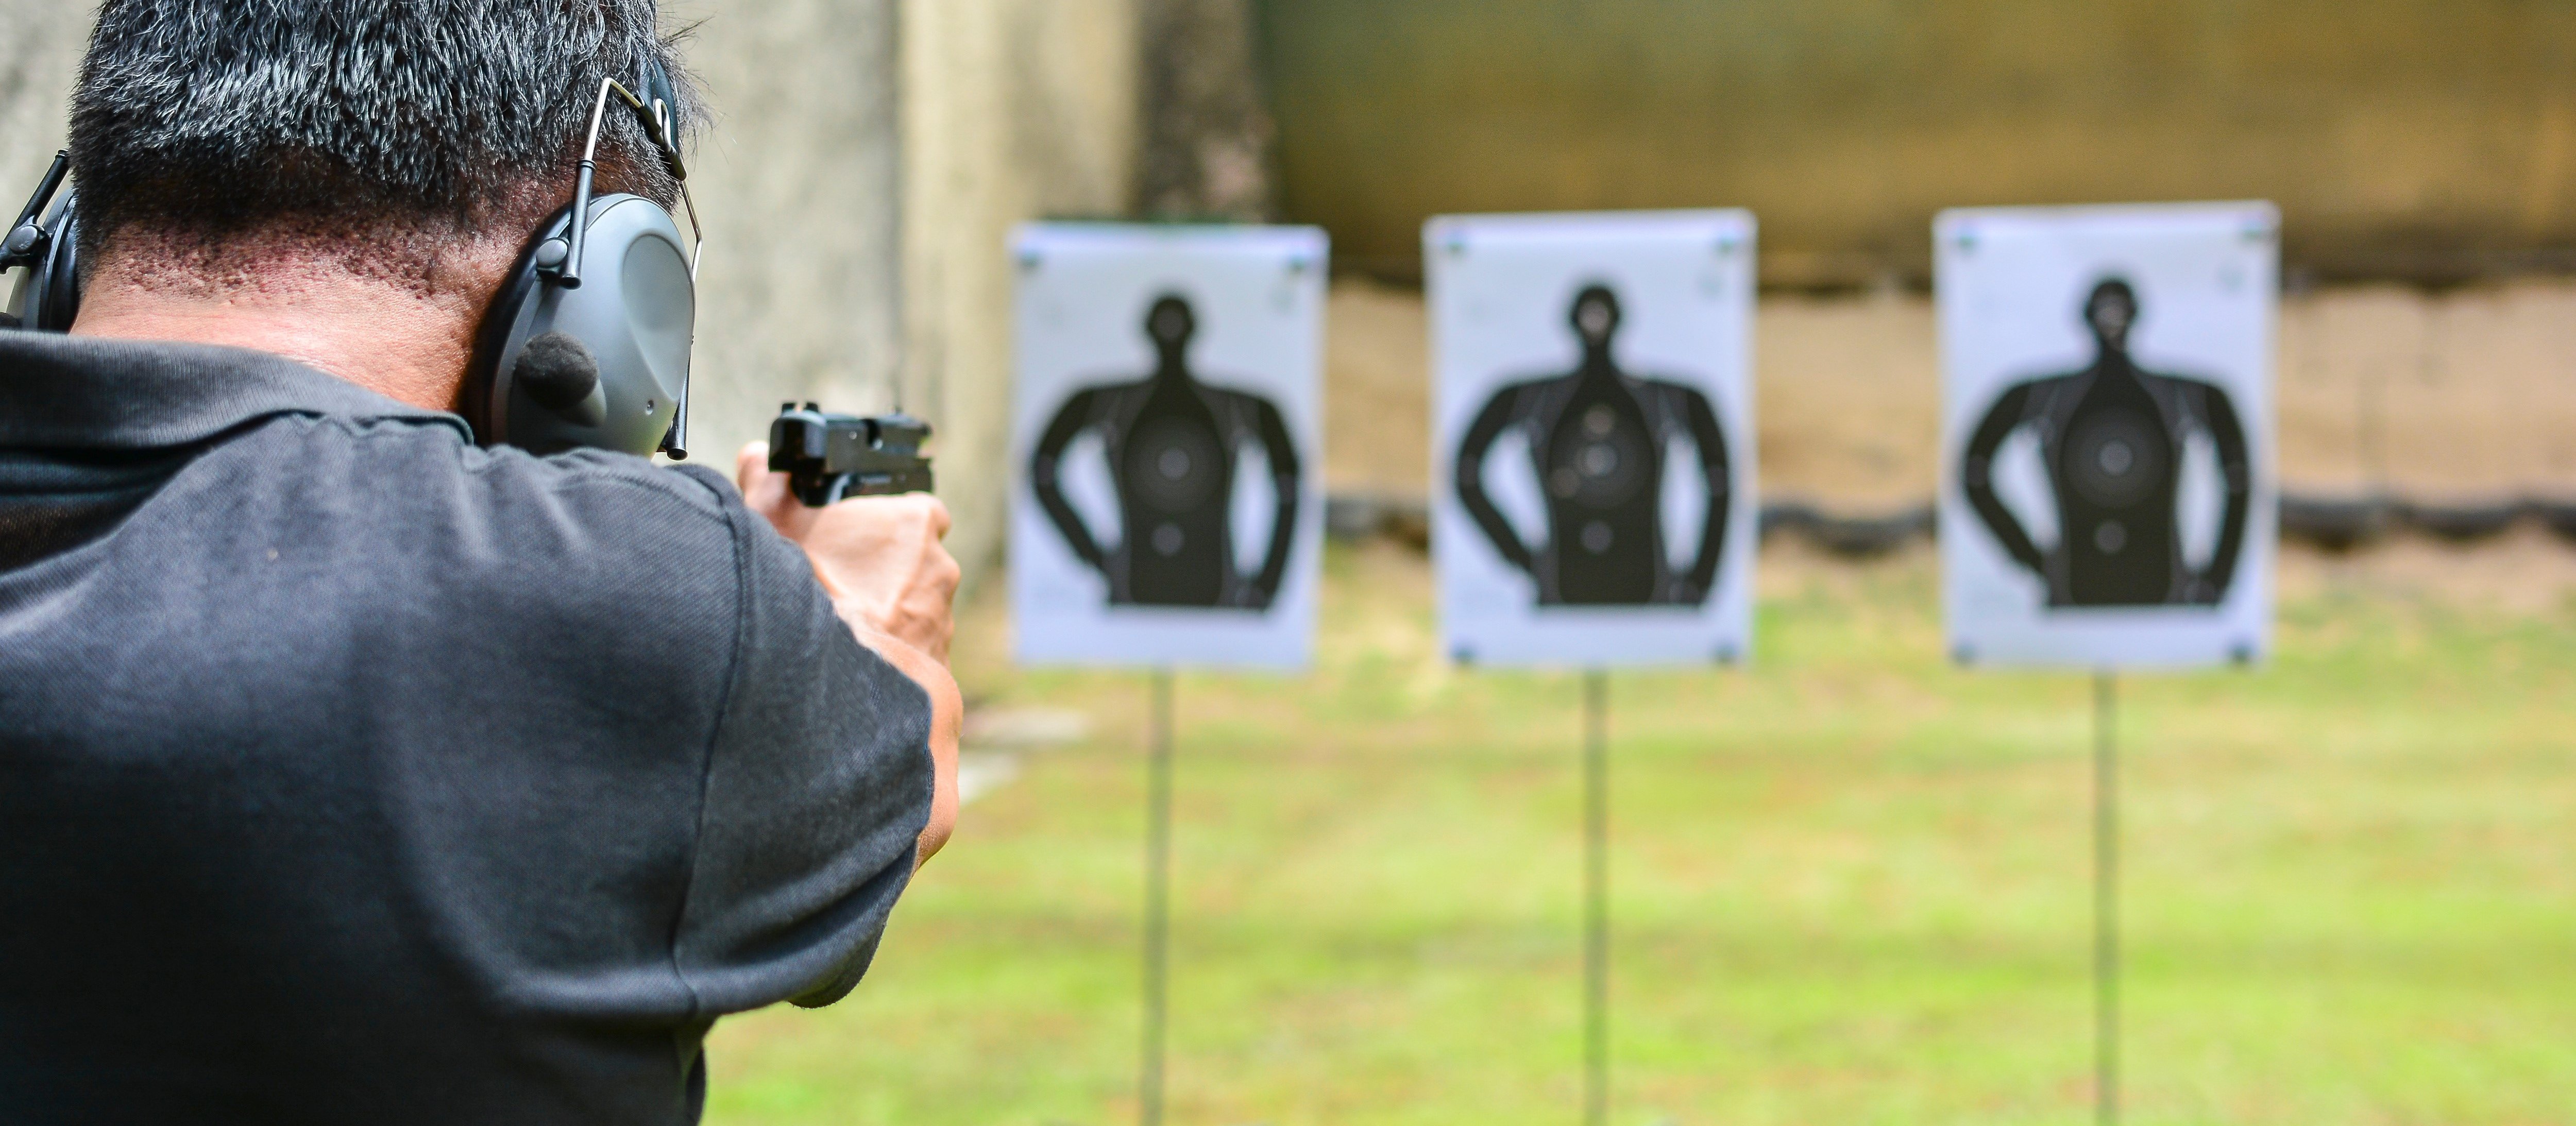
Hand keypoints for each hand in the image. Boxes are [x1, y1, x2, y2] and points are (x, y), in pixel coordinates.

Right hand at [736, 443, 959, 660]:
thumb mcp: (770, 520)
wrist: (831, 672)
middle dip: (885, 572)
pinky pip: (914, 654)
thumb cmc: (808, 588)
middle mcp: (940, 568)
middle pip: (917, 562)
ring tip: (843, 626)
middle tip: (841, 583)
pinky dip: (890, 655)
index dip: (890, 521)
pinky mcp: (937, 665)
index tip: (860, 535)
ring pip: (916, 609)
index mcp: (915, 523)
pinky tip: (856, 660)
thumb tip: (758, 457)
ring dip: (889, 615)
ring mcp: (942, 619)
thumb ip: (767, 481)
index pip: (920, 510)